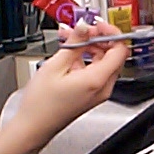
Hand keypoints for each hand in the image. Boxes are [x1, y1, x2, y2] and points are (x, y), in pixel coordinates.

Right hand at [9, 21, 128, 144]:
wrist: (33, 128)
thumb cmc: (41, 105)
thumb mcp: (55, 66)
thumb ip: (74, 43)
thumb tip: (84, 27)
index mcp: (97, 80)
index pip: (120, 50)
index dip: (111, 33)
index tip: (98, 25)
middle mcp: (102, 88)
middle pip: (112, 55)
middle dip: (97, 39)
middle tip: (81, 31)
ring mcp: (97, 93)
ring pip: (102, 62)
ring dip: (88, 48)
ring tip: (69, 39)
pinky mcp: (90, 95)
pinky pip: (94, 72)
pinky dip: (84, 60)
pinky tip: (67, 54)